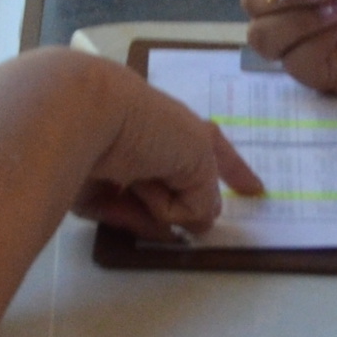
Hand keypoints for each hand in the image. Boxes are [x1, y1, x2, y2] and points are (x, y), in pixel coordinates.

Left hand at [64, 58, 262, 239]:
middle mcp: (147, 142)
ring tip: (152, 202)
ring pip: (145, 203)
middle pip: (175, 182)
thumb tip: (199, 220)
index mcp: (176, 125)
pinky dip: (126, 217)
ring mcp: (115, 164)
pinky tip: (133, 213)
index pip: (214, 149)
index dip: (235, 169)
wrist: (81, 116)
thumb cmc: (148, 125)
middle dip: (183, 201)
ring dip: (156, 212)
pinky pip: (114, 212)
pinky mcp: (85, 186)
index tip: (254, 190)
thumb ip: (205, 192)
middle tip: (190, 219)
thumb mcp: (197, 155)